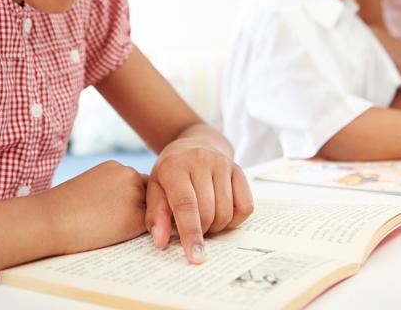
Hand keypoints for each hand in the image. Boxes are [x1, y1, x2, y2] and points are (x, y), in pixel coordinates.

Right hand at [37, 161, 147, 254]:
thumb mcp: (89, 188)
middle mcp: (129, 174)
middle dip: (140, 208)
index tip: (120, 213)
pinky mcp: (137, 215)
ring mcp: (135, 194)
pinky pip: (147, 226)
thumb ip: (110, 190)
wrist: (50, 220)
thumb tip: (121, 206)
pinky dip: (137, 234)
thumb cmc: (61, 209)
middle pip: (146, 194)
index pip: (135, 183)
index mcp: (115, 167)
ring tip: (114, 232)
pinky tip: (117, 238)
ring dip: (140, 220)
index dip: (131, 199)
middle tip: (120, 225)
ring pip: (148, 210)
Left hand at [146, 139, 253, 264]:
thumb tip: (160, 241)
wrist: (194, 144)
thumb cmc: (171, 172)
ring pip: (226, 212)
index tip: (194, 257)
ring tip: (205, 220)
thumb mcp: (154, 189)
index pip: (186, 205)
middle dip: (201, 230)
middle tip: (193, 228)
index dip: (190, 234)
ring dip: (216, 226)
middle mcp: (201, 161)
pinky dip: (234, 220)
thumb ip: (156, 215)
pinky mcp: (239, 169)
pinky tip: (222, 214)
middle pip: (207, 212)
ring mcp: (222, 163)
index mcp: (175, 166)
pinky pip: (245, 206)